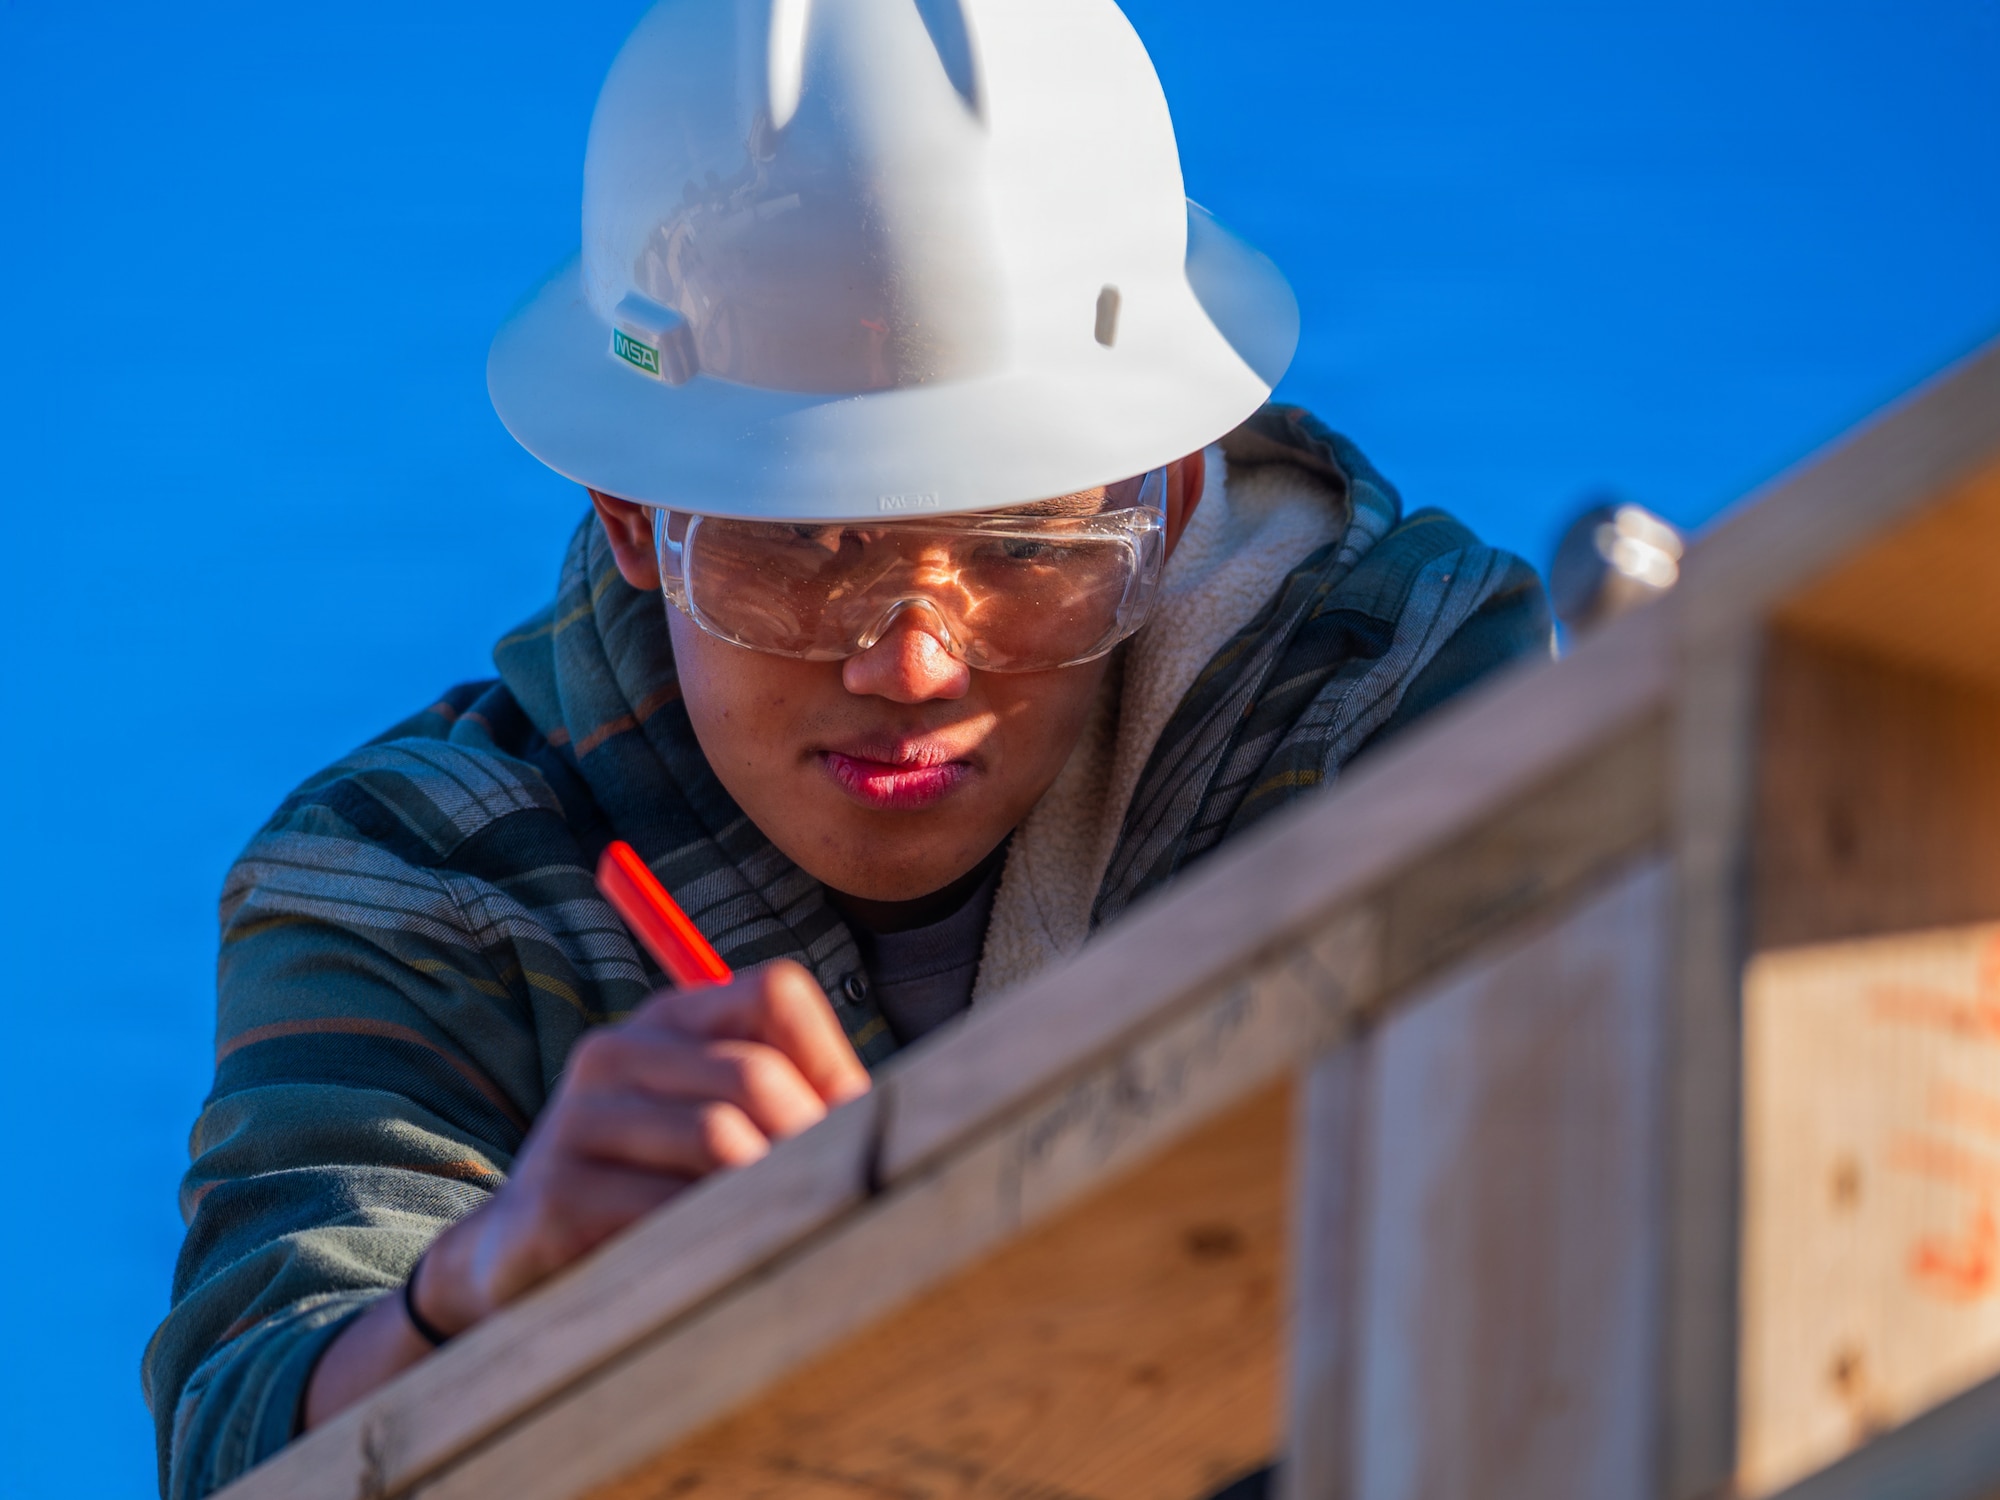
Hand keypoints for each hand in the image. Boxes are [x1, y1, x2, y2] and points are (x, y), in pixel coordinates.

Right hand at [416, 959, 868, 1337]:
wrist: (525, 1261)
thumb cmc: (657, 1189)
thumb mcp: (725, 1129)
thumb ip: (802, 1108)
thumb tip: (897, 1116)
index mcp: (669, 1019)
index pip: (775, 992)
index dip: (830, 1062)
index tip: (850, 1129)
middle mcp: (615, 1052)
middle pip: (756, 1074)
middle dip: (810, 1145)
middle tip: (830, 1201)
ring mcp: (576, 1119)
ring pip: (721, 1141)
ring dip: (768, 1197)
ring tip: (781, 1234)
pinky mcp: (555, 1195)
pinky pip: (669, 1212)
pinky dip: (715, 1241)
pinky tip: (720, 1263)